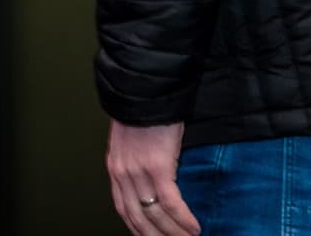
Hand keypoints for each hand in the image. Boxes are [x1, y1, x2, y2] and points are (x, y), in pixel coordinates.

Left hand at [107, 120, 199, 235]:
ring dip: (174, 232)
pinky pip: (170, 202)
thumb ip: (136, 161)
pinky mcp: (157, 166)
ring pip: (155, 215)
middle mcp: (123, 174)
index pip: (124, 209)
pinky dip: (183, 218)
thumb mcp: (131, 139)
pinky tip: (194, 227)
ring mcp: (138, 171)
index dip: (139, 229)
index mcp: (116, 168)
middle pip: (139, 218)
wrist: (146, 88)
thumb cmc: (143, 109)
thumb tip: (152, 180)